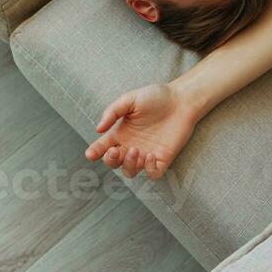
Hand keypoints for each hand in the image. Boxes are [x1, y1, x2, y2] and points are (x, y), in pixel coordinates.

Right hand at [84, 82, 198, 180]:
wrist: (181, 100)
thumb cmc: (156, 97)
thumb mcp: (130, 99)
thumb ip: (113, 112)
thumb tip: (98, 129)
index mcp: (121, 133)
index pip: (103, 147)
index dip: (95, 152)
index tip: (90, 154)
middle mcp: (131, 146)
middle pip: (114, 162)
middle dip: (111, 160)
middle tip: (115, 151)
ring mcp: (146, 154)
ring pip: (130, 171)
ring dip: (128, 165)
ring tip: (135, 150)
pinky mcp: (162, 159)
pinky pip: (153, 174)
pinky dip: (149, 169)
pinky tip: (150, 155)